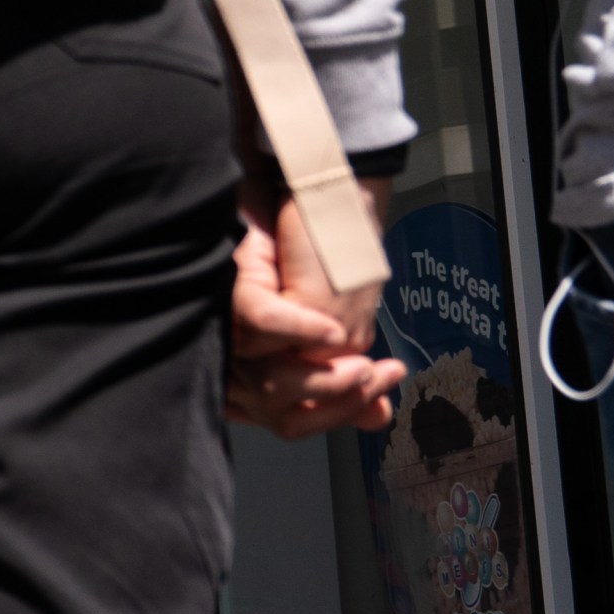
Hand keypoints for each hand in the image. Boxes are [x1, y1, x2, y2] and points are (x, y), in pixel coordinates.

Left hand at [226, 179, 401, 437]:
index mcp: (260, 364)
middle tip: (380, 377)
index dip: (334, 417)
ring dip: (327, 373)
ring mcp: (232, 321)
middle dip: (338, 399)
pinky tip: (330, 332)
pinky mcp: (234, 286)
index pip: (287, 417)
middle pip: (277, 406)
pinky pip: (259, 322)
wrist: (315, 194)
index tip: (380, 405)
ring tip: (365, 362)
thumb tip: (378, 419)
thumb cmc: (324, 256)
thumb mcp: (342, 321)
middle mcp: (239, 350)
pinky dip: (299, 329)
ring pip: (268, 372)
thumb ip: (348, 371)